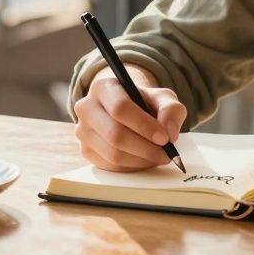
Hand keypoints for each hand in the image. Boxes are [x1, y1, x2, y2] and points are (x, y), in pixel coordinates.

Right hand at [72, 66, 187, 171]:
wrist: (125, 110)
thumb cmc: (143, 103)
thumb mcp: (162, 98)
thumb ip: (171, 109)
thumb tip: (169, 132)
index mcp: (103, 87)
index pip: (120, 108)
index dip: (144, 126)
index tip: (165, 138)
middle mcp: (86, 108)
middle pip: (115, 134)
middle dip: (146, 148)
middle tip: (166, 153)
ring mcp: (82, 131)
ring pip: (113, 154)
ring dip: (141, 160)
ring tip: (158, 156)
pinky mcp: (85, 150)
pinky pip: (110, 166)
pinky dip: (132, 167)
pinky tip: (144, 159)